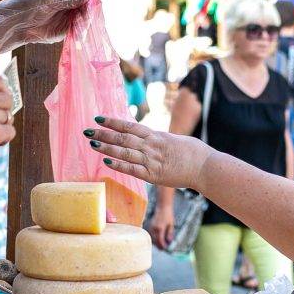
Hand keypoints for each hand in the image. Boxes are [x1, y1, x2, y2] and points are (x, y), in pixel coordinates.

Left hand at [0, 0, 91, 54]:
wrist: (8, 25)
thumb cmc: (23, 6)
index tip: (91, 4)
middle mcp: (65, 3)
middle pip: (84, 6)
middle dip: (87, 13)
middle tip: (85, 20)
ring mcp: (63, 18)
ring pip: (82, 20)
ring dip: (84, 25)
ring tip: (81, 31)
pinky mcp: (60, 32)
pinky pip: (74, 32)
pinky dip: (78, 34)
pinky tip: (78, 37)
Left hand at [85, 117, 212, 190]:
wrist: (205, 167)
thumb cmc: (194, 153)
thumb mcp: (175, 140)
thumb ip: (159, 140)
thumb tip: (150, 139)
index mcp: (157, 136)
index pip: (130, 126)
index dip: (113, 122)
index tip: (99, 118)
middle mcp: (152, 146)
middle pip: (123, 138)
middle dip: (104, 134)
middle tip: (87, 130)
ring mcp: (152, 161)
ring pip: (125, 152)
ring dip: (107, 148)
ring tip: (92, 144)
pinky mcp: (154, 176)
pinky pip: (133, 170)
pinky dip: (119, 165)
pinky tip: (106, 162)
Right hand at [148, 205, 174, 248]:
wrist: (162, 208)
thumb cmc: (168, 216)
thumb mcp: (171, 225)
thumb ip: (170, 233)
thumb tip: (169, 241)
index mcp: (160, 228)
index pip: (160, 240)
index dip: (162, 246)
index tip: (165, 248)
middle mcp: (154, 229)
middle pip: (155, 241)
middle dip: (159, 246)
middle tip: (163, 248)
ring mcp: (151, 227)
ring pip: (151, 239)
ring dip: (155, 243)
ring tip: (160, 244)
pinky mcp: (149, 226)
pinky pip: (150, 235)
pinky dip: (153, 238)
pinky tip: (156, 239)